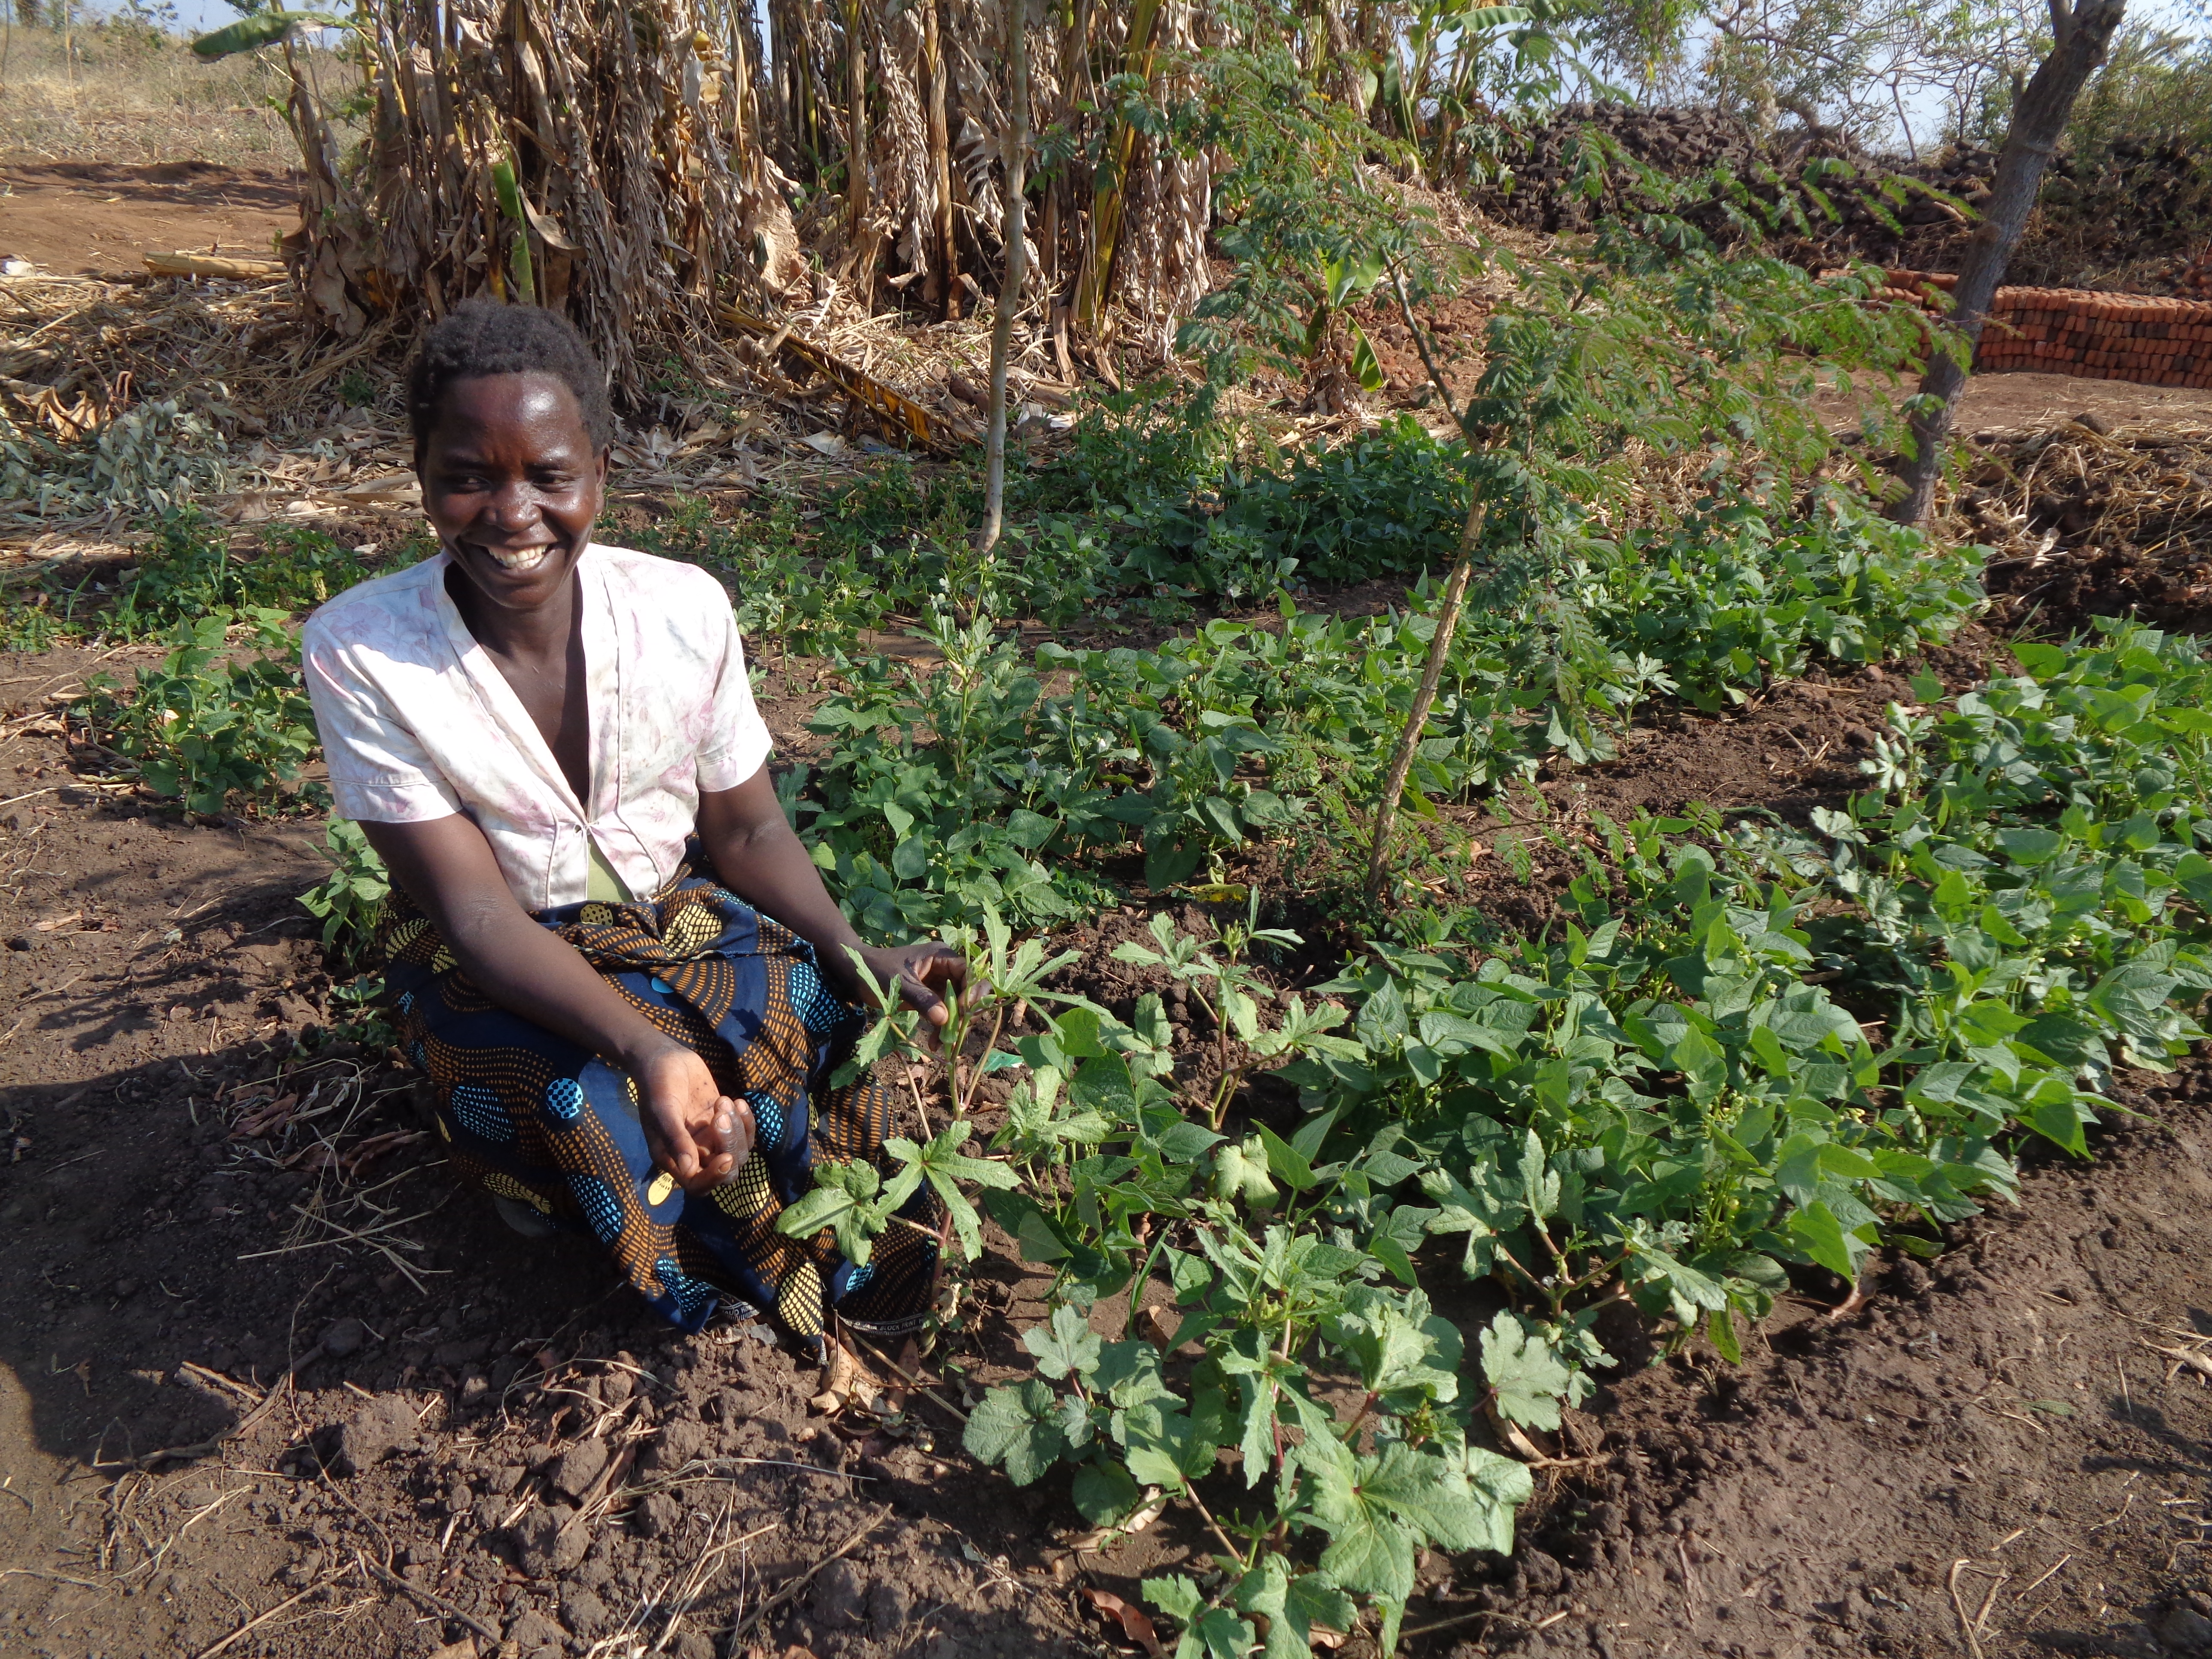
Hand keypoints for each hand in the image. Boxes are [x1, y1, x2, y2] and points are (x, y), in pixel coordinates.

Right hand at [634, 1043, 755, 1194]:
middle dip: (730, 1147)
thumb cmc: (657, 1083)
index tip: (726, 1157)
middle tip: (721, 1115)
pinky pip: (745, 1134)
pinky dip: (746, 1121)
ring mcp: (710, 1139)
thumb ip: (676, 1138)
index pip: (697, 1185)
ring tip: (723, 1101)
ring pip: (738, 1151)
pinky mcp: (722, 1124)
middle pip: (724, 1171)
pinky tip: (737, 1102)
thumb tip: (690, 1170)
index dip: (714, 1178)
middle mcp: (693, 1154)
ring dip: (737, 1129)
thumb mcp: (663, 1109)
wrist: (665, 1058)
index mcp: (672, 1158)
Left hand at [849, 941, 971, 1032]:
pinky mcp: (934, 997)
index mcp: (942, 956)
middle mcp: (946, 968)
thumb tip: (944, 1019)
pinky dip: (943, 1028)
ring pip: (960, 1005)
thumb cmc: (877, 970)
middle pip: (970, 990)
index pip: (969, 972)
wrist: (858, 973)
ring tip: (944, 1044)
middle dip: (966, 1013)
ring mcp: (941, 983)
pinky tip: (935, 1043)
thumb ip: (922, 999)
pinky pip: (946, 1013)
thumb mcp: (899, 984)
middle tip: (956, 1033)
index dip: (971, 992)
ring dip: (955, 1025)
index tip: (963, 1012)